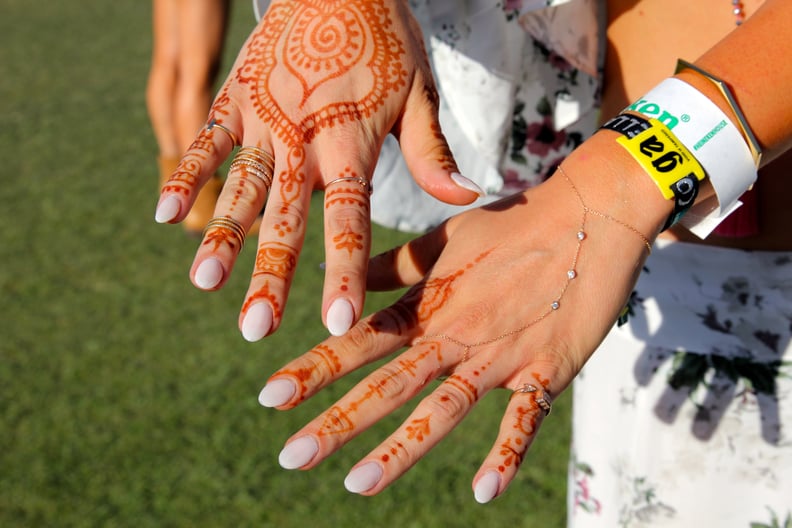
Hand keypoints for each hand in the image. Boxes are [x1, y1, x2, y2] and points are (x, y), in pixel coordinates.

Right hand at [154, 0, 481, 339]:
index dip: (342, 271)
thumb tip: (468, 196)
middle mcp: (302, 139)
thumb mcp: (419, 92)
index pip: (348, 220)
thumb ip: (434, 151)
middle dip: (271, 275)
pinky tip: (164, 214)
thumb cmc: (386, 41)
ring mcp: (263, 119)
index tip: (335, 322)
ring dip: (221, 235)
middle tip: (256, 329)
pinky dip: (186, 171)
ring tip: (203, 282)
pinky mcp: (235, 98)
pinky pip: (206, 139)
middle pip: (286, 218)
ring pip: (240, 187)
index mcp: (351, 143)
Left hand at [255, 157, 663, 501]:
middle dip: (337, 422)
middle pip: (388, 384)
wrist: (588, 216)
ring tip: (357, 484)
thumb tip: (348, 272)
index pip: (359, 341)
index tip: (269, 396)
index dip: (313, 369)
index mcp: (429, 304)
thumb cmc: (512, 224)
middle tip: (290, 456)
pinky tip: (484, 493)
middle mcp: (455, 333)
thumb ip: (396, 266)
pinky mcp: (546, 370)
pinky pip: (524, 421)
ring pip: (443, 408)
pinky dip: (505, 456)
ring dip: (400, 449)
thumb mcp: (445, 238)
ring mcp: (500, 355)